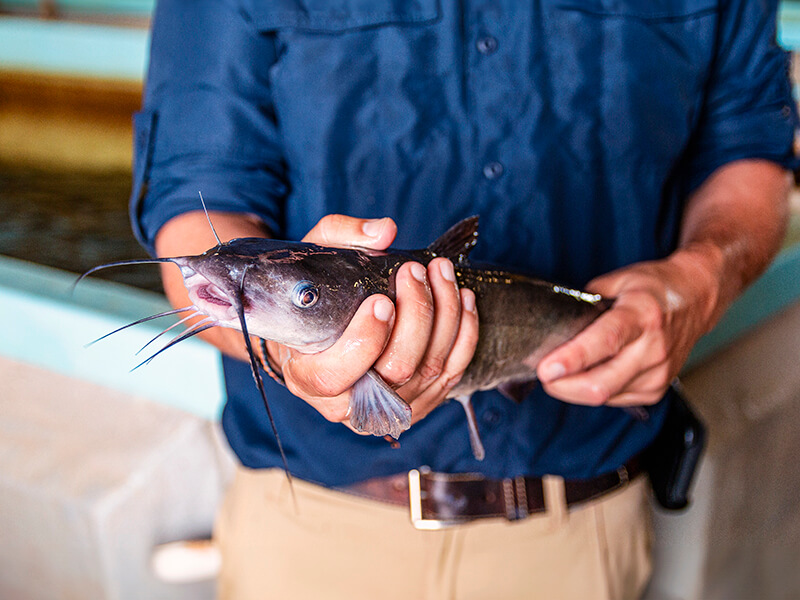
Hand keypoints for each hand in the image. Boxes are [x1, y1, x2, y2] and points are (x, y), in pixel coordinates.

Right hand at [268, 214, 479, 429]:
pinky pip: (451, 374)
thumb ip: (340, 236)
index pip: (334, 375)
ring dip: (445, 316)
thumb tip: (384, 232)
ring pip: (429, 371)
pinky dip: (464, 335)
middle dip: (415, 316)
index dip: (364, 341)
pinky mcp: (418, 402)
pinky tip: (462, 299)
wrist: (321, 330)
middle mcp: (344, 404)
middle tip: (415, 272)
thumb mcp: (313, 259)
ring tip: (441, 273)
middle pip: (394, 371)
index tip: (381, 300)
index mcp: (306, 378)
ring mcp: (385, 409)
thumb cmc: (313, 298)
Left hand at [536, 247, 720, 407]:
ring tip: (562, 371)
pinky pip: (613, 399)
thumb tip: (555, 323)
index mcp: (641, 315)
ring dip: (574, 389)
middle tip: (542, 374)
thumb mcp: (618, 281)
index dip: (572, 359)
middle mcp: (653, 348)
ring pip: (604, 397)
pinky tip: (589, 373)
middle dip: (562, 386)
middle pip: (601, 384)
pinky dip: (593, 390)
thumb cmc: (654, 288)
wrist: (697, 299)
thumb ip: (585, 301)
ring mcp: (658, 373)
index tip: (546, 369)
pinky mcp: (656, 390)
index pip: (604, 342)